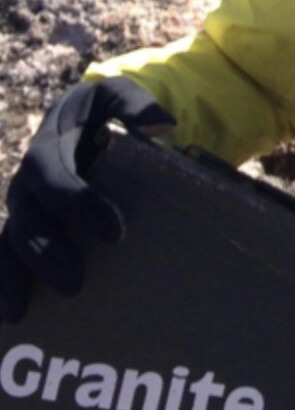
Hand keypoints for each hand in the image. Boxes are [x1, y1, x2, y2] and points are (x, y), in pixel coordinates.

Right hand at [0, 77, 174, 322]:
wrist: (85, 116)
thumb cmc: (107, 108)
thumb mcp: (120, 95)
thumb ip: (137, 105)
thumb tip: (163, 125)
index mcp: (48, 148)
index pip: (56, 179)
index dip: (78, 205)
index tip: (115, 232)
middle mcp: (28, 182)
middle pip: (28, 220)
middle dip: (47, 252)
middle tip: (75, 283)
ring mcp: (24, 207)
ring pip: (8, 243)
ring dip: (13, 277)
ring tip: (21, 311)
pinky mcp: (26, 227)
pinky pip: (5, 256)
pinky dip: (1, 282)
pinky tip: (8, 314)